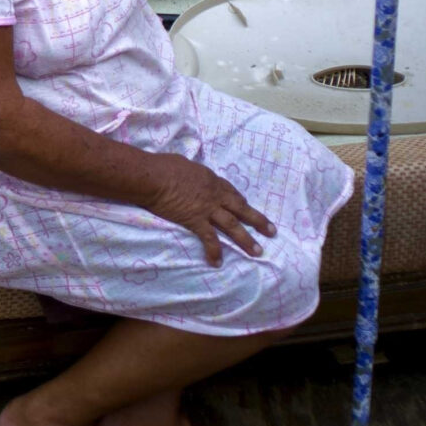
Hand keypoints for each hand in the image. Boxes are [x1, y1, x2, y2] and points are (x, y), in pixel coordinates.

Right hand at [143, 155, 274, 266]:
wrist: (152, 177)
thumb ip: (190, 172)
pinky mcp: (195, 220)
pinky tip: (218, 262)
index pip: (231, 191)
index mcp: (211, 179)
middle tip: (272, 231)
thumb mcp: (183, 163)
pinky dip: (214, 251)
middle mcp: (215, 195)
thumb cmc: (162, 165)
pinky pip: (209, 238)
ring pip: (233, 225)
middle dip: (258, 220)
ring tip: (258, 252)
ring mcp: (207, 209)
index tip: (246, 207)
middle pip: (241, 208)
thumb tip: (185, 173)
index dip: (240, 201)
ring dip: (246, 239)